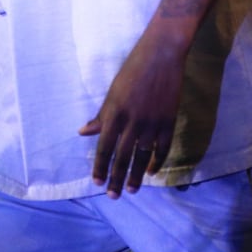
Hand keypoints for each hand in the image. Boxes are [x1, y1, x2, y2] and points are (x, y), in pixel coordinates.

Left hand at [77, 32, 183, 197]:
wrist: (161, 55)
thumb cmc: (132, 70)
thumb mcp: (112, 92)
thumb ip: (101, 116)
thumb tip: (83, 132)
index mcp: (114, 113)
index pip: (104, 147)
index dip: (100, 167)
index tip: (97, 182)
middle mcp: (132, 121)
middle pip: (122, 157)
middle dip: (116, 178)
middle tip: (113, 196)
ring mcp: (151, 122)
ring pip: (142, 157)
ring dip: (135, 176)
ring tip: (131, 190)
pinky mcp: (168, 121)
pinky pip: (162, 148)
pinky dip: (156, 162)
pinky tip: (150, 172)